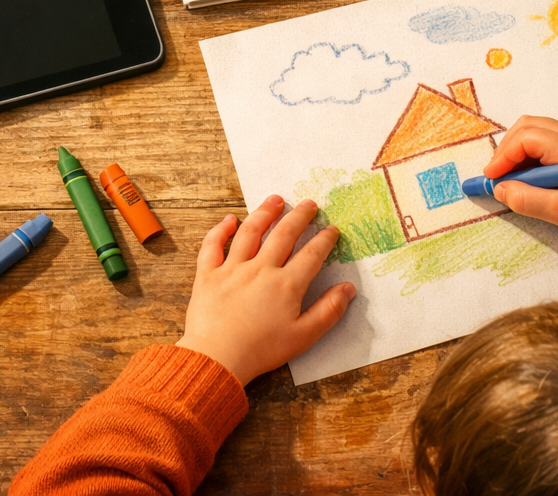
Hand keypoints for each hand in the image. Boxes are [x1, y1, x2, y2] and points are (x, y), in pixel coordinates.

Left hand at [176, 195, 355, 385]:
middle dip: (300, 217)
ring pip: (250, 232)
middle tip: (310, 204)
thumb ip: (328, 311)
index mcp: (286, 284)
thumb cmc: (261, 351)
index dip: (325, 239)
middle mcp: (260, 269)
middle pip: (283, 234)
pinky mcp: (208, 274)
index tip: (333, 229)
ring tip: (276, 199)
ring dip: (264, 213)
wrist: (217, 359)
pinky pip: (213, 245)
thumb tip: (348, 288)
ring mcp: (232, 268)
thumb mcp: (303, 336)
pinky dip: (220, 230)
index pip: (311, 254)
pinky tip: (229, 219)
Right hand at [484, 116, 557, 249]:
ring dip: (522, 151)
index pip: (525, 138)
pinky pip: (553, 140)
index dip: (503, 156)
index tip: (492, 179)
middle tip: (499, 176)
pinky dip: (536, 154)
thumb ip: (525, 199)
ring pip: (540, 131)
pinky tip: (536, 177)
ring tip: (515, 178)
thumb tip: (500, 189)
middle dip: (509, 149)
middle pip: (530, 126)